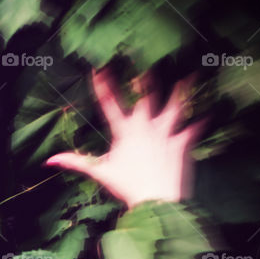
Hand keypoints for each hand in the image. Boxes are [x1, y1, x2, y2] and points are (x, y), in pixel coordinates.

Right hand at [45, 70, 203, 207]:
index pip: (109, 104)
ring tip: (191, 73)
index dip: (103, 85)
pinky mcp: (181, 143)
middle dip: (145, 77)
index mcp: (124, 132)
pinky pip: (193, 129)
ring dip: (182, 90)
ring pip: (175, 106)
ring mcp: (165, 133)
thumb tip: (50, 161)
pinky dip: (201, 122)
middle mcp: (145, 127)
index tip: (98, 68)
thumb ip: (75, 162)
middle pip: (145, 96)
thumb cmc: (126, 186)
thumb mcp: (99, 173)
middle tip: (148, 59)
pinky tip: (209, 112)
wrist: (155, 199)